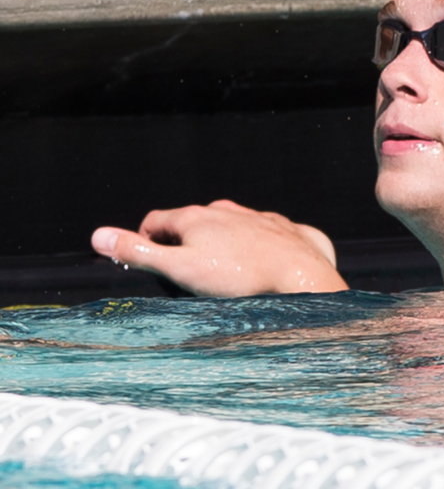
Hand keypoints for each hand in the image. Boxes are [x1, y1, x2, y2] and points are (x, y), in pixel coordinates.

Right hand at [91, 200, 347, 296]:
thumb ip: (139, 253)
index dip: (145, 242)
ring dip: (222, 246)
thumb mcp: (179, 269)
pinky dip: (259, 250)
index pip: (155, 221)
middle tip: (187, 275)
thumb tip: (98, 235)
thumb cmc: (238, 277)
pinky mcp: (288, 230)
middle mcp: (228, 210)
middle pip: (193, 224)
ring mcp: (260, 218)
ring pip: (231, 229)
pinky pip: (267, 236)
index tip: (150, 264)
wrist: (301, 278)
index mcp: (196, 217)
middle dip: (184, 245)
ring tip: (225, 276)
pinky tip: (263, 269)